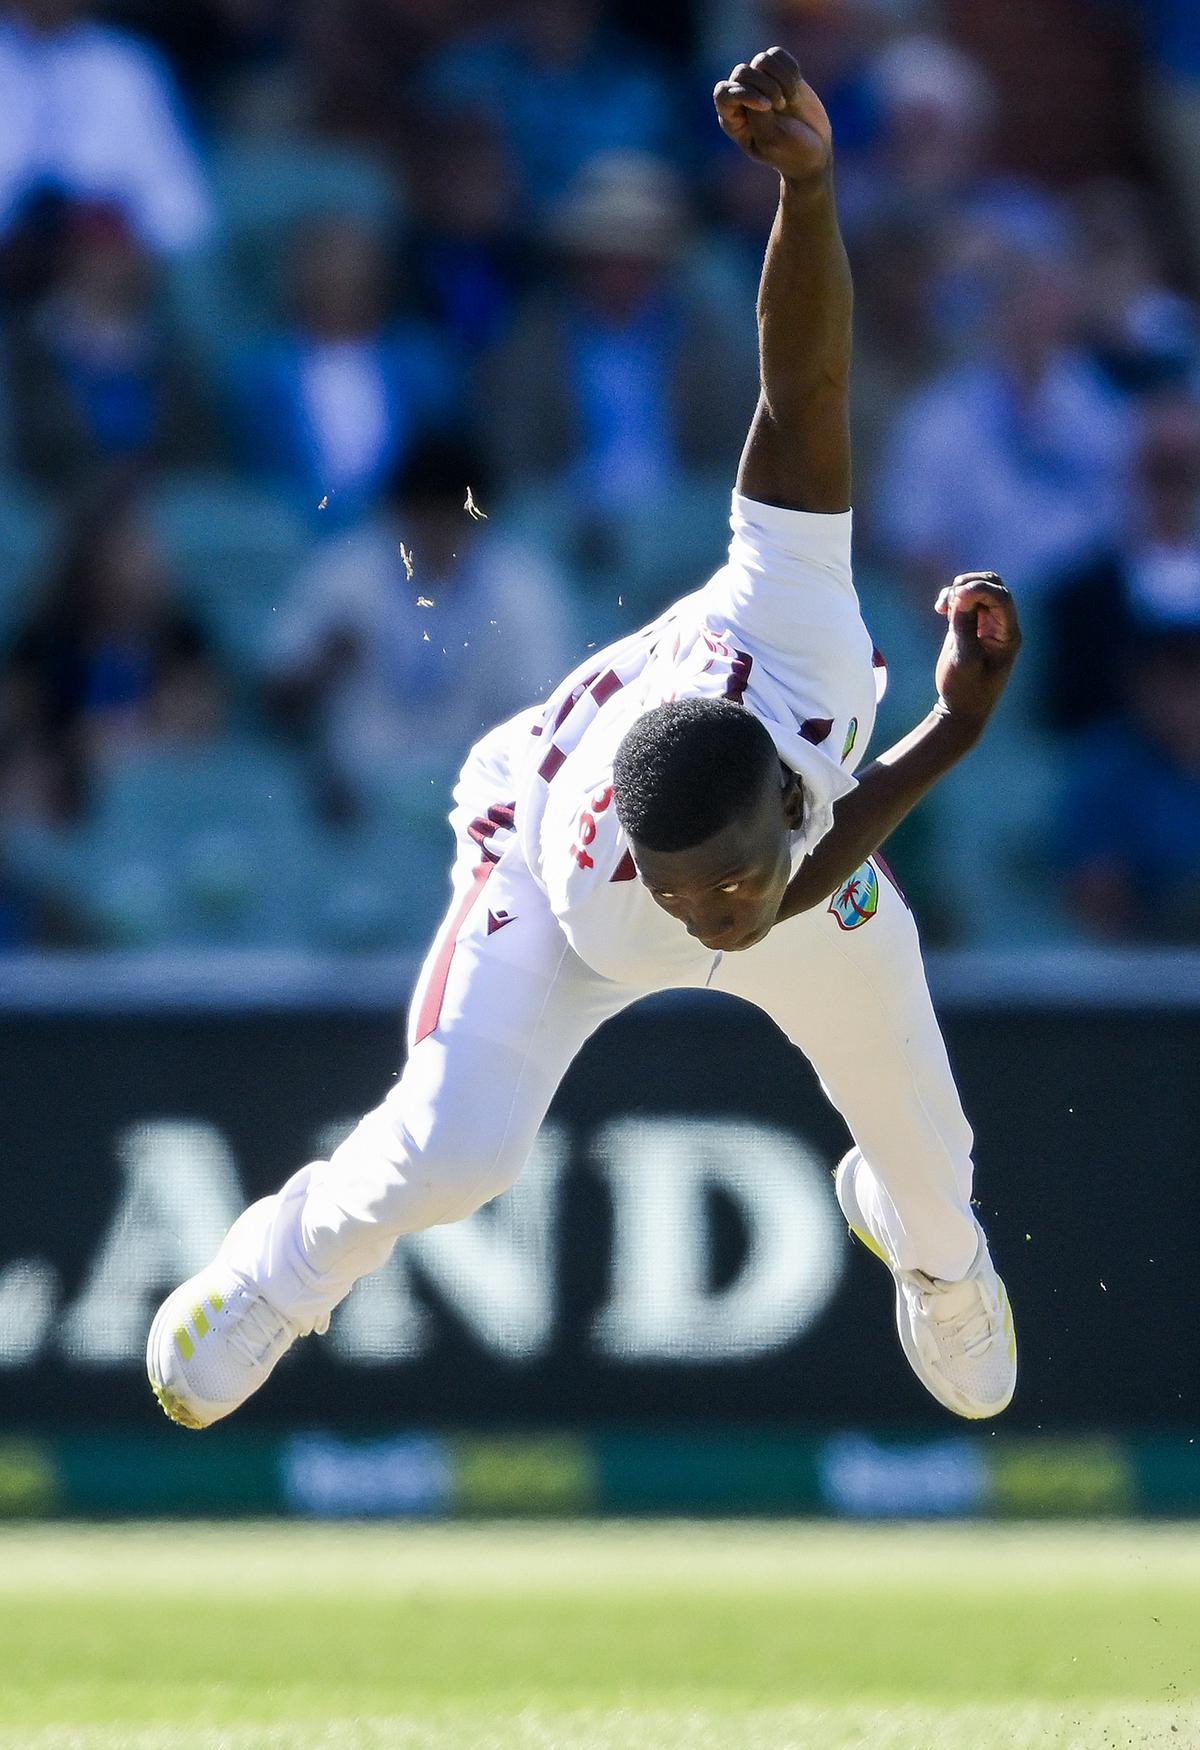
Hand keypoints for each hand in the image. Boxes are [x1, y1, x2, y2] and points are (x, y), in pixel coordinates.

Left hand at [713, 47, 831, 183]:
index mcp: (731, 119)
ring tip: (789, 100)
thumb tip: (756, 77)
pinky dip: (790, 69)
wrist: (815, 149)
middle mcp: (742, 98)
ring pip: (762, 60)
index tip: (767, 107)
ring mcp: (760, 83)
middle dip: (766, 85)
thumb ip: (757, 112)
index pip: (723, 93)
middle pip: (742, 71)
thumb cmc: (789, 150)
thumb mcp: (770, 139)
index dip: (743, 93)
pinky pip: (777, 55)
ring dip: (781, 78)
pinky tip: (795, 89)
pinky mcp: (779, 73)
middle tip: (781, 106)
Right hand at [933, 573, 1020, 729]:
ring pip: (978, 590)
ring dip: (959, 590)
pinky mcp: (969, 627)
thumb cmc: (966, 690)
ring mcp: (985, 625)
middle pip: (994, 586)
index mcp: (1008, 635)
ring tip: (943, 606)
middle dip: (972, 583)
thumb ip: (964, 626)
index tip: (958, 596)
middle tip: (953, 595)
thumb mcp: (964, 659)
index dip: (980, 590)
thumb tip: (960, 596)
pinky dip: (952, 598)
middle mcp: (1000, 626)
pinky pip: (964, 602)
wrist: (959, 710)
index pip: (1001, 598)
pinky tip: (940, 609)